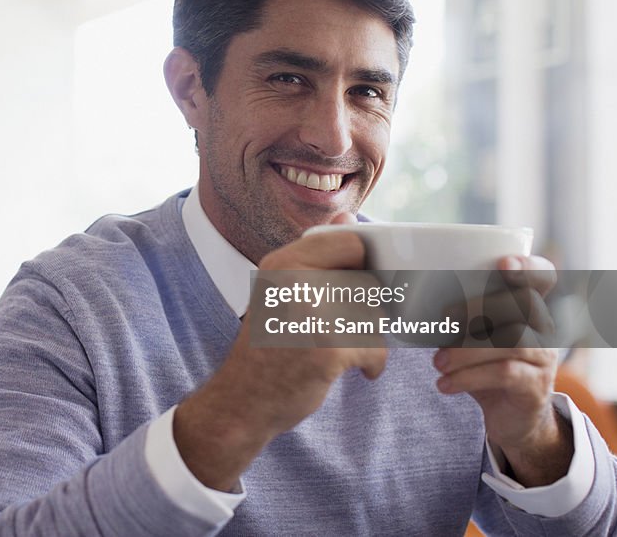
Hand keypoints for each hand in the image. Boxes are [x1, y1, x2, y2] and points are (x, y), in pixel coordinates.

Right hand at [174, 214, 386, 490]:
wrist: (241, 399)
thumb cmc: (268, 345)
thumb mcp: (282, 291)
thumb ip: (316, 257)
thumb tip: (349, 217)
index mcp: (282, 261)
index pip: (351, 241)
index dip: (363, 265)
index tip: (357, 288)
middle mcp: (293, 279)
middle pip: (367, 282)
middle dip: (367, 311)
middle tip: (349, 329)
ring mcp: (310, 311)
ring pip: (374, 315)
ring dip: (369, 338)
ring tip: (347, 350)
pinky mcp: (327, 346)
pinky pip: (374, 347)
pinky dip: (372, 363)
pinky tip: (359, 370)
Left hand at [433, 255, 572, 486]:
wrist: (511, 418)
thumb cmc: (485, 367)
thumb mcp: (470, 337)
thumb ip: (455, 317)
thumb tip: (406, 298)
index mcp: (529, 309)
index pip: (543, 277)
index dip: (529, 266)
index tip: (503, 263)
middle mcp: (544, 329)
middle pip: (525, 304)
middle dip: (480, 307)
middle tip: (444, 320)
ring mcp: (544, 359)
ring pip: (513, 341)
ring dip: (467, 349)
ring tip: (437, 363)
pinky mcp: (535, 388)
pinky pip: (506, 373)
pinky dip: (469, 377)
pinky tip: (445, 384)